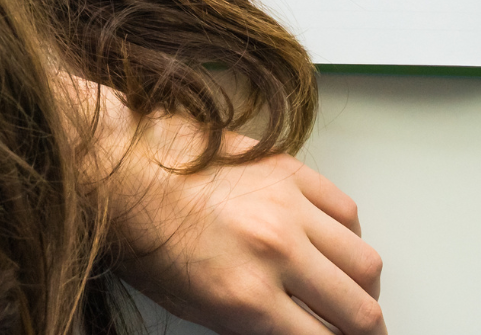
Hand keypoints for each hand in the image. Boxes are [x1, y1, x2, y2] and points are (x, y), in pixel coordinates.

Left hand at [106, 112, 384, 334]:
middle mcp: (273, 251)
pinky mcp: (286, 168)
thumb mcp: (189, 303)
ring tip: (352, 295)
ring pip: (364, 261)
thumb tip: (289, 330)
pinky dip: (349, 236)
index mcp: (244, 295)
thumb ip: (248, 324)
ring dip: (364, 288)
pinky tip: (334, 246)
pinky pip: (345, 209)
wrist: (114, 162)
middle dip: (366, 332)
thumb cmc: (137, 230)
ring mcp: (285, 206)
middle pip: (359, 309)